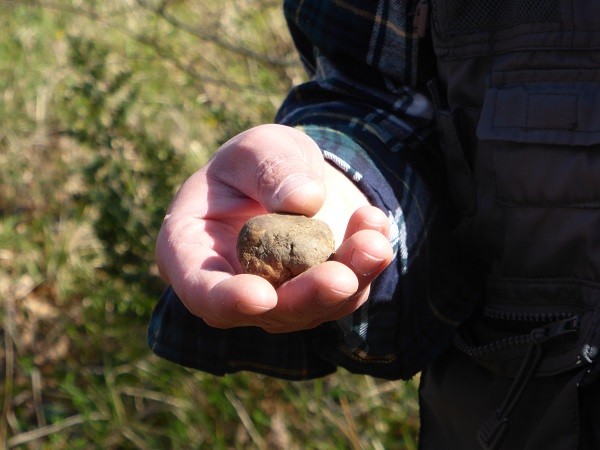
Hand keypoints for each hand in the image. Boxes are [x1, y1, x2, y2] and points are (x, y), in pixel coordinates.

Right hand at [155, 124, 393, 332]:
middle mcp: (235, 285)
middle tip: (341, 279)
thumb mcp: (257, 148)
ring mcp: (279, 297)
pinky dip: (366, 263)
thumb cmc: (256, 162)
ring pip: (316, 307)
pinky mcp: (318, 293)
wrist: (291, 175)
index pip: (202, 290)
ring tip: (374, 241)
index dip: (228, 301)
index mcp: (194, 252)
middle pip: (269, 310)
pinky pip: (347, 289)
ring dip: (351, 278)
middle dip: (308, 297)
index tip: (261, 297)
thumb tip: (304, 201)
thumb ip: (270, 168)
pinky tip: (377, 229)